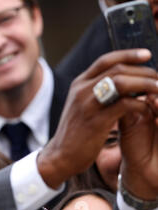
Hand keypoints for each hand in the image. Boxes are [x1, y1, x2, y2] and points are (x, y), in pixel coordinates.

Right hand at [38, 49, 157, 188]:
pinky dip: (141, 104)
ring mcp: (88, 104)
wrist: (61, 155)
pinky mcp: (96, 121)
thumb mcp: (82, 106)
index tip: (147, 54)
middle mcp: (82, 89)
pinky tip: (148, 110)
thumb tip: (120, 82)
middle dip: (143, 71)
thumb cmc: (76, 132)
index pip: (106, 60)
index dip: (128, 55)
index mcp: (79, 84)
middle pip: (117, 69)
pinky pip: (125, 105)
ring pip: (122, 82)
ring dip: (145, 84)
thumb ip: (96, 92)